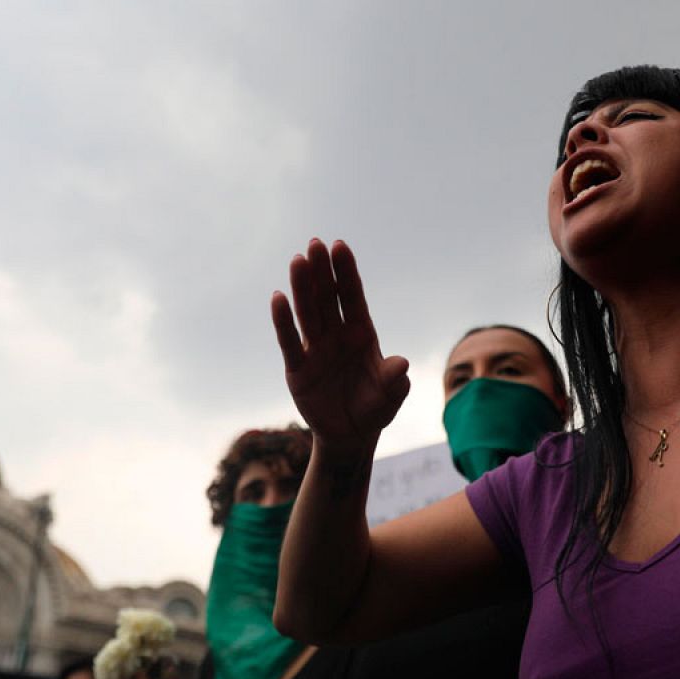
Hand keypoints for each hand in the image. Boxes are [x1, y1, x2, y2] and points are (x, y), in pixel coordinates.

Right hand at [270, 239, 410, 457]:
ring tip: (298, 260)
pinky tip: (278, 297)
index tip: (340, 246)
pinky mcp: (297, 368)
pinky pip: (290, 340)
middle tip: (315, 243)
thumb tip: (401, 364)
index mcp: (362, 334)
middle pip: (328, 297)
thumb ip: (394, 379)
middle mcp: (337, 335)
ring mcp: (316, 349)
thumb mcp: (390, 394)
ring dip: (302, 287)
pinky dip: (283, 321)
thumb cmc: (374, 408)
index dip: (346, 272)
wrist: (350, 435)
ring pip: (308, 312)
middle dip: (322, 271)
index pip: (352, 297)